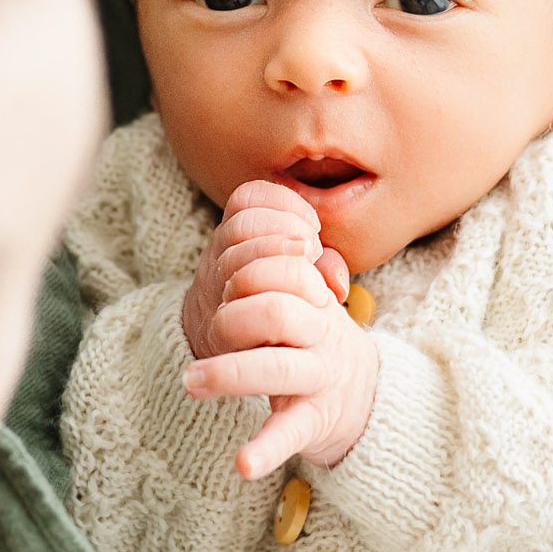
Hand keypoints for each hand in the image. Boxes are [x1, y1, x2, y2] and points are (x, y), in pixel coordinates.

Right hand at [182, 181, 348, 361]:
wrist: (231, 353)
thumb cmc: (274, 306)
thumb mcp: (297, 277)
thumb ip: (319, 269)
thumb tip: (338, 282)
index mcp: (235, 238)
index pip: (246, 198)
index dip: (282, 202)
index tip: (314, 228)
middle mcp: (218, 259)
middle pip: (241, 226)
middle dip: (286, 230)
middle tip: (312, 251)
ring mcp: (214, 293)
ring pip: (232, 260)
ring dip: (278, 261)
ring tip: (309, 279)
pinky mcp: (216, 329)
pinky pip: (228, 310)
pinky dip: (266, 303)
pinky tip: (290, 309)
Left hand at [183, 182, 375, 478]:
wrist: (360, 393)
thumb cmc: (314, 334)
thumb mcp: (309, 291)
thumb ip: (294, 260)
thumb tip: (299, 238)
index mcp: (313, 298)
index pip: (283, 266)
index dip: (250, 266)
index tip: (233, 280)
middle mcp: (320, 335)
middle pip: (276, 312)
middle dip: (235, 316)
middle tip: (211, 328)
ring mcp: (317, 379)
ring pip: (276, 369)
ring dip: (229, 373)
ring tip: (191, 381)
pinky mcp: (312, 421)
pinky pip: (287, 433)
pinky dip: (264, 450)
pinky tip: (242, 465)